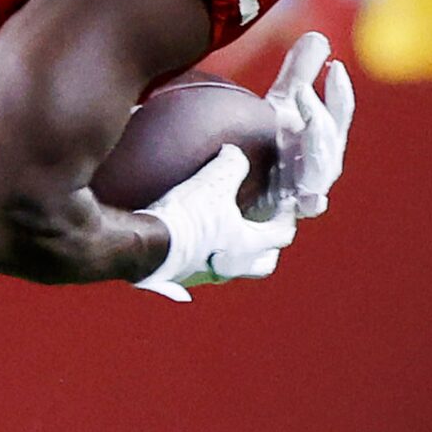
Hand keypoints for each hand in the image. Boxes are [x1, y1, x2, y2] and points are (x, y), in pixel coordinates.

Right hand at [130, 146, 295, 300]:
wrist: (145, 247)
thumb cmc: (187, 219)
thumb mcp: (213, 183)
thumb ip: (231, 165)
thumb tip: (233, 152)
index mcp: (248, 245)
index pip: (282, 234)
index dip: (287, 217)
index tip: (284, 205)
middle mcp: (232, 267)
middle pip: (263, 265)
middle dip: (267, 250)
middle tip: (262, 232)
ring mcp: (205, 276)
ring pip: (231, 269)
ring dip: (234, 255)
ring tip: (224, 236)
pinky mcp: (180, 279)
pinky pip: (200, 269)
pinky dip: (203, 257)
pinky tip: (192, 243)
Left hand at [266, 32, 354, 218]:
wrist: (245, 190)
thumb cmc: (269, 143)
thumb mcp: (281, 106)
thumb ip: (299, 73)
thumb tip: (317, 36)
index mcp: (323, 134)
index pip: (338, 109)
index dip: (338, 90)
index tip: (333, 67)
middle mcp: (322, 160)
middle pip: (329, 139)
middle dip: (318, 115)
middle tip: (300, 94)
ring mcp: (310, 185)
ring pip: (321, 170)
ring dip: (314, 151)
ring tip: (305, 132)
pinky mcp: (292, 209)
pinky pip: (308, 207)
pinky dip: (310, 202)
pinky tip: (309, 200)